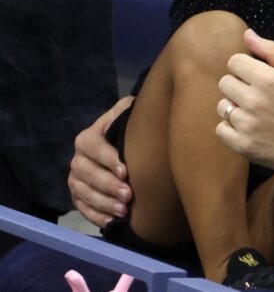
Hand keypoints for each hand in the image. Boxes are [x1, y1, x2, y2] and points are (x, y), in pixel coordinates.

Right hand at [67, 96, 134, 227]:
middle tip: (128, 195)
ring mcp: (76, 179)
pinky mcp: (78, 196)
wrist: (122, 140)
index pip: (93, 147)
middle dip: (108, 185)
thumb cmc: (127, 125)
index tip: (125, 171)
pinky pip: (82, 208)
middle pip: (87, 173)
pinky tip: (111, 221)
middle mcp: (78, 158)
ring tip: (124, 210)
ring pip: (84, 193)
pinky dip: (96, 216)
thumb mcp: (127, 110)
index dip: (108, 159)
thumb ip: (128, 110)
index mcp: (88, 137)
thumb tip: (139, 111)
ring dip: (103, 203)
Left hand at [217, 30, 273, 176]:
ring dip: (235, 106)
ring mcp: (248, 126)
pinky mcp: (245, 147)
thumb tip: (247, 35)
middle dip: (239, 83)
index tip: (257, 74)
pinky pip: (221, 130)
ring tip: (256, 111)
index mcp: (268, 79)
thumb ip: (272, 50)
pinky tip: (250, 126)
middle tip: (258, 92)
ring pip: (222, 106)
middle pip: (225, 82)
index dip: (246, 65)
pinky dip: (232, 127)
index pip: (234, 62)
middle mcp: (254, 102)